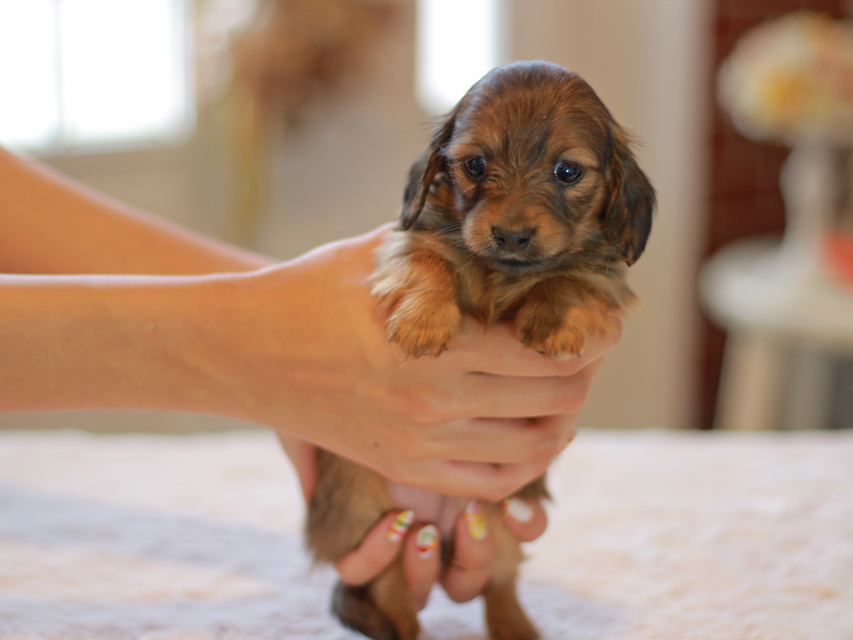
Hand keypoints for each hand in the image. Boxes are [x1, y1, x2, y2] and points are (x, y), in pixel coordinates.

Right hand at [240, 225, 619, 501]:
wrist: (243, 352)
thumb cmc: (307, 292)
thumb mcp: (380, 253)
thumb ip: (445, 245)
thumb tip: (501, 233)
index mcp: (437, 346)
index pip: (547, 354)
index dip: (591, 340)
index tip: (606, 324)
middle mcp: (436, 404)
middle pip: (552, 402)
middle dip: (582, 376)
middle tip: (584, 351)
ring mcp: (419, 445)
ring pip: (530, 450)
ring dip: (562, 421)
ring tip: (562, 394)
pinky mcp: (401, 465)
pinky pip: (487, 484)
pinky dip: (524, 464)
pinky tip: (530, 437)